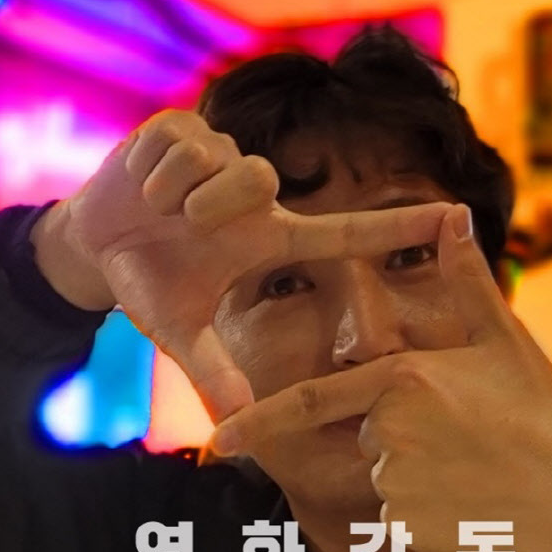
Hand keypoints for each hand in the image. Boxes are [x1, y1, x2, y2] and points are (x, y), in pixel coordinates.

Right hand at [32, 110, 449, 419]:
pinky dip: (153, 174)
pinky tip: (144, 190)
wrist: (97, 247)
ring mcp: (222, 158)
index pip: (346, 232)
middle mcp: (258, 194)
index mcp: (271, 238)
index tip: (454, 218)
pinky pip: (178, 142)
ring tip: (160, 213)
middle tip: (184, 226)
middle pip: (259, 178)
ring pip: (217, 160)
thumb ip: (213, 371)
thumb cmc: (153, 286)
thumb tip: (236, 423)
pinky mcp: (184, 127)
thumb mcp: (182, 332)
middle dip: (215, 202)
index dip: (397, 228)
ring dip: (178, 193)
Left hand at [212, 204, 551, 551]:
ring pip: (385, 472)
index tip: (217, 440)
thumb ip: (465, 282)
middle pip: (367, 432)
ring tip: (472, 466)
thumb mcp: (503, 341)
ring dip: (416, 470)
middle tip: (463, 436)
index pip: (310, 401)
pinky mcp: (406, 523)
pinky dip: (423, 507)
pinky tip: (466, 498)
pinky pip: (397, 512)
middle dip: (400, 434)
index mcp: (400, 379)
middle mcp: (386, 429)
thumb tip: (454, 218)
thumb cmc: (539, 415)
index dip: (257, 422)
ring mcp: (394, 480)